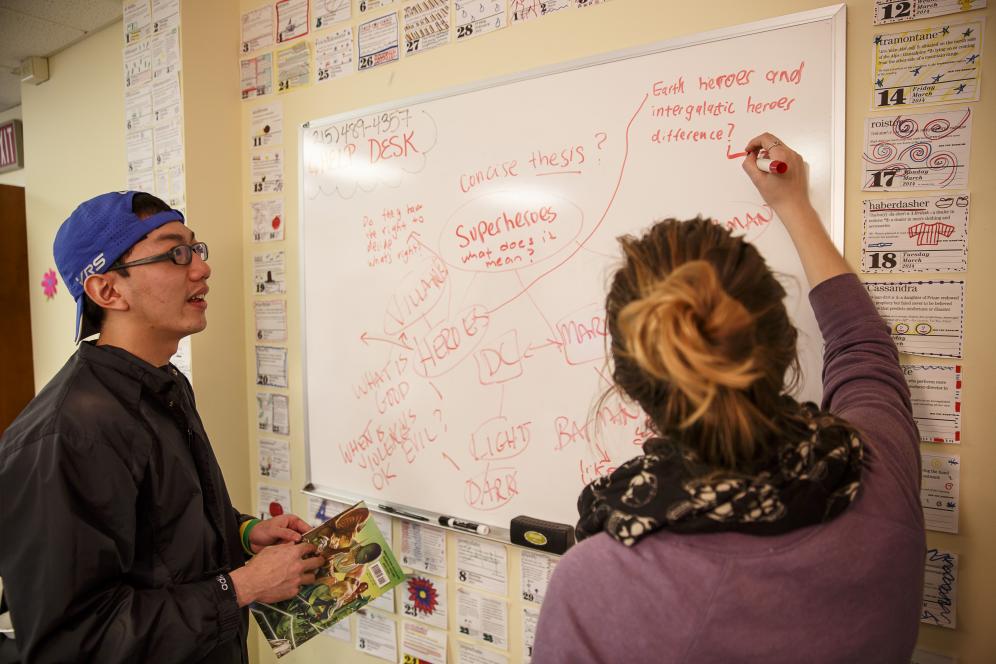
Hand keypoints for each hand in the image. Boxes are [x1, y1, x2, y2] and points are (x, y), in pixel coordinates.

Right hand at [230, 541, 323, 605]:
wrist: (251, 583)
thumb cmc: (258, 566)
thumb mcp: (271, 549)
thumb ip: (284, 547)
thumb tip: (292, 544)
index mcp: (293, 553)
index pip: (310, 548)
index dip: (312, 548)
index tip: (313, 549)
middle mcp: (298, 566)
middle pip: (317, 562)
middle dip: (319, 560)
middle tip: (319, 560)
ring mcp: (297, 580)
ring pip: (312, 577)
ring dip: (310, 574)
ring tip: (308, 574)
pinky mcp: (293, 591)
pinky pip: (299, 588)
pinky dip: (297, 585)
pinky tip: (292, 584)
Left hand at [249, 513, 311, 552]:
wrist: (251, 539)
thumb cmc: (261, 529)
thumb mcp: (274, 529)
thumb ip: (286, 533)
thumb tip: (298, 537)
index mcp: (292, 521)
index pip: (306, 527)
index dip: (313, 534)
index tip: (316, 542)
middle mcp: (293, 530)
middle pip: (306, 537)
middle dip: (309, 544)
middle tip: (314, 552)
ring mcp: (290, 539)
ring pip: (301, 545)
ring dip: (302, 550)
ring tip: (307, 557)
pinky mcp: (286, 547)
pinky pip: (294, 550)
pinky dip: (296, 554)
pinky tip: (298, 560)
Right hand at [741, 131, 849, 286]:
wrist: (799, 217)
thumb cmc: (781, 203)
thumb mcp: (760, 184)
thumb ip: (751, 166)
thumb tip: (747, 157)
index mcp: (785, 156)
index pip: (767, 138)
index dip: (754, 142)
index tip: (746, 151)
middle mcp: (794, 156)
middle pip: (773, 143)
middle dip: (760, 149)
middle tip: (751, 161)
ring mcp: (799, 163)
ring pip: (778, 152)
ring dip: (767, 158)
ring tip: (760, 172)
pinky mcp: (800, 171)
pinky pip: (784, 161)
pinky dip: (775, 164)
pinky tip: (770, 178)